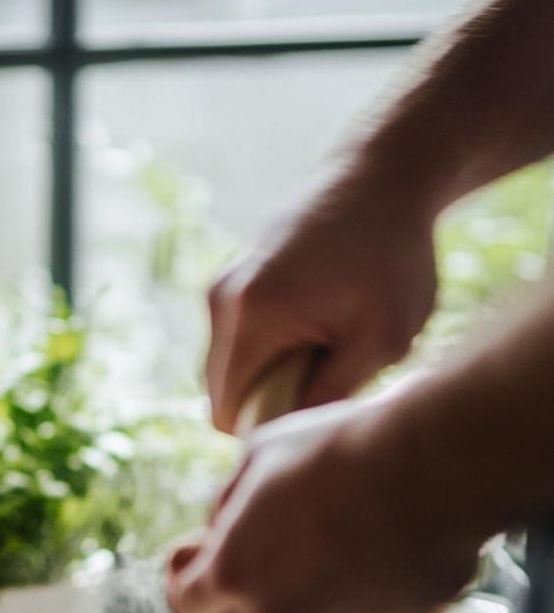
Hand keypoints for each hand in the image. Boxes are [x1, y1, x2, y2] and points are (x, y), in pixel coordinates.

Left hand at [167, 398, 481, 612]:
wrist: (433, 465)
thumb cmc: (338, 451)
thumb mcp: (257, 458)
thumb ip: (229, 504)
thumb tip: (225, 523)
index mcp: (232, 576)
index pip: (185, 603)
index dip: (183, 576)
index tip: (191, 554)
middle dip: (223, 603)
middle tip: (237, 563)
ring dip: (286, 601)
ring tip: (308, 548)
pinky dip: (346, 596)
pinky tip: (365, 548)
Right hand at [207, 165, 437, 432]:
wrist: (382, 173)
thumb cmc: (393, 256)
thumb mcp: (382, 339)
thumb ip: (331, 395)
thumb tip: (287, 438)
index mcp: (249, 317)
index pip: (228, 414)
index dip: (268, 427)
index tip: (320, 406)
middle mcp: (220, 300)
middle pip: (222, 393)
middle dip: (269, 400)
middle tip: (332, 373)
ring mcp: (220, 285)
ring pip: (229, 367)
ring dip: (271, 373)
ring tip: (326, 343)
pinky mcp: (230, 278)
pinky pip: (237, 340)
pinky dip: (270, 346)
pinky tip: (317, 320)